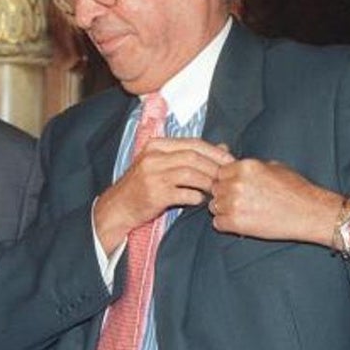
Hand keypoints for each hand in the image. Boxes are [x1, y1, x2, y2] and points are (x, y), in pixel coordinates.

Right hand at [94, 138, 233, 253]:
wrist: (118, 207)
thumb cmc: (144, 185)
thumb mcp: (163, 164)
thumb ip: (190, 155)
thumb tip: (223, 148)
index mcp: (157, 145)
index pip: (193, 143)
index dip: (215, 152)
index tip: (231, 161)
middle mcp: (153, 157)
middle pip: (193, 157)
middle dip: (215, 167)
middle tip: (228, 177)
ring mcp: (153, 176)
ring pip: (190, 174)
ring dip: (208, 182)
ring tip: (217, 190)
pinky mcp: (155, 195)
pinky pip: (183, 194)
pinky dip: (195, 197)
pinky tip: (200, 200)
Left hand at [209, 159, 346, 244]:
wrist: (310, 212)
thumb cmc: (296, 190)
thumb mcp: (274, 167)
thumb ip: (250, 168)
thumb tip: (236, 168)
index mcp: (245, 166)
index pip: (220, 172)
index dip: (227, 181)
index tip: (236, 188)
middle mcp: (236, 182)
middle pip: (215, 189)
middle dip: (224, 195)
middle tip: (241, 203)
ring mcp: (234, 203)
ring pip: (214, 206)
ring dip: (224, 210)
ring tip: (243, 213)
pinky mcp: (236, 223)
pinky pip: (218, 223)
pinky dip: (227, 225)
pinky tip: (241, 223)